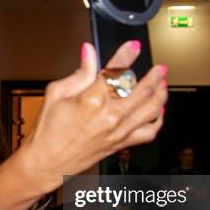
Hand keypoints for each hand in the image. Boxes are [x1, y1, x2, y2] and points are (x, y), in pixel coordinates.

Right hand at [20, 41, 166, 190]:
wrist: (46, 162)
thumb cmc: (48, 131)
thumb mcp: (56, 93)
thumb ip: (79, 72)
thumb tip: (89, 52)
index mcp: (92, 100)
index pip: (117, 70)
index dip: (127, 54)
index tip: (133, 46)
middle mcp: (110, 116)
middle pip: (143, 90)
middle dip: (155, 75)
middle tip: (159, 67)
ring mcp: (118, 131)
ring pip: (152, 109)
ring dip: (161, 94)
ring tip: (162, 84)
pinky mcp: (120, 144)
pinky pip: (149, 132)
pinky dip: (158, 120)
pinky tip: (158, 111)